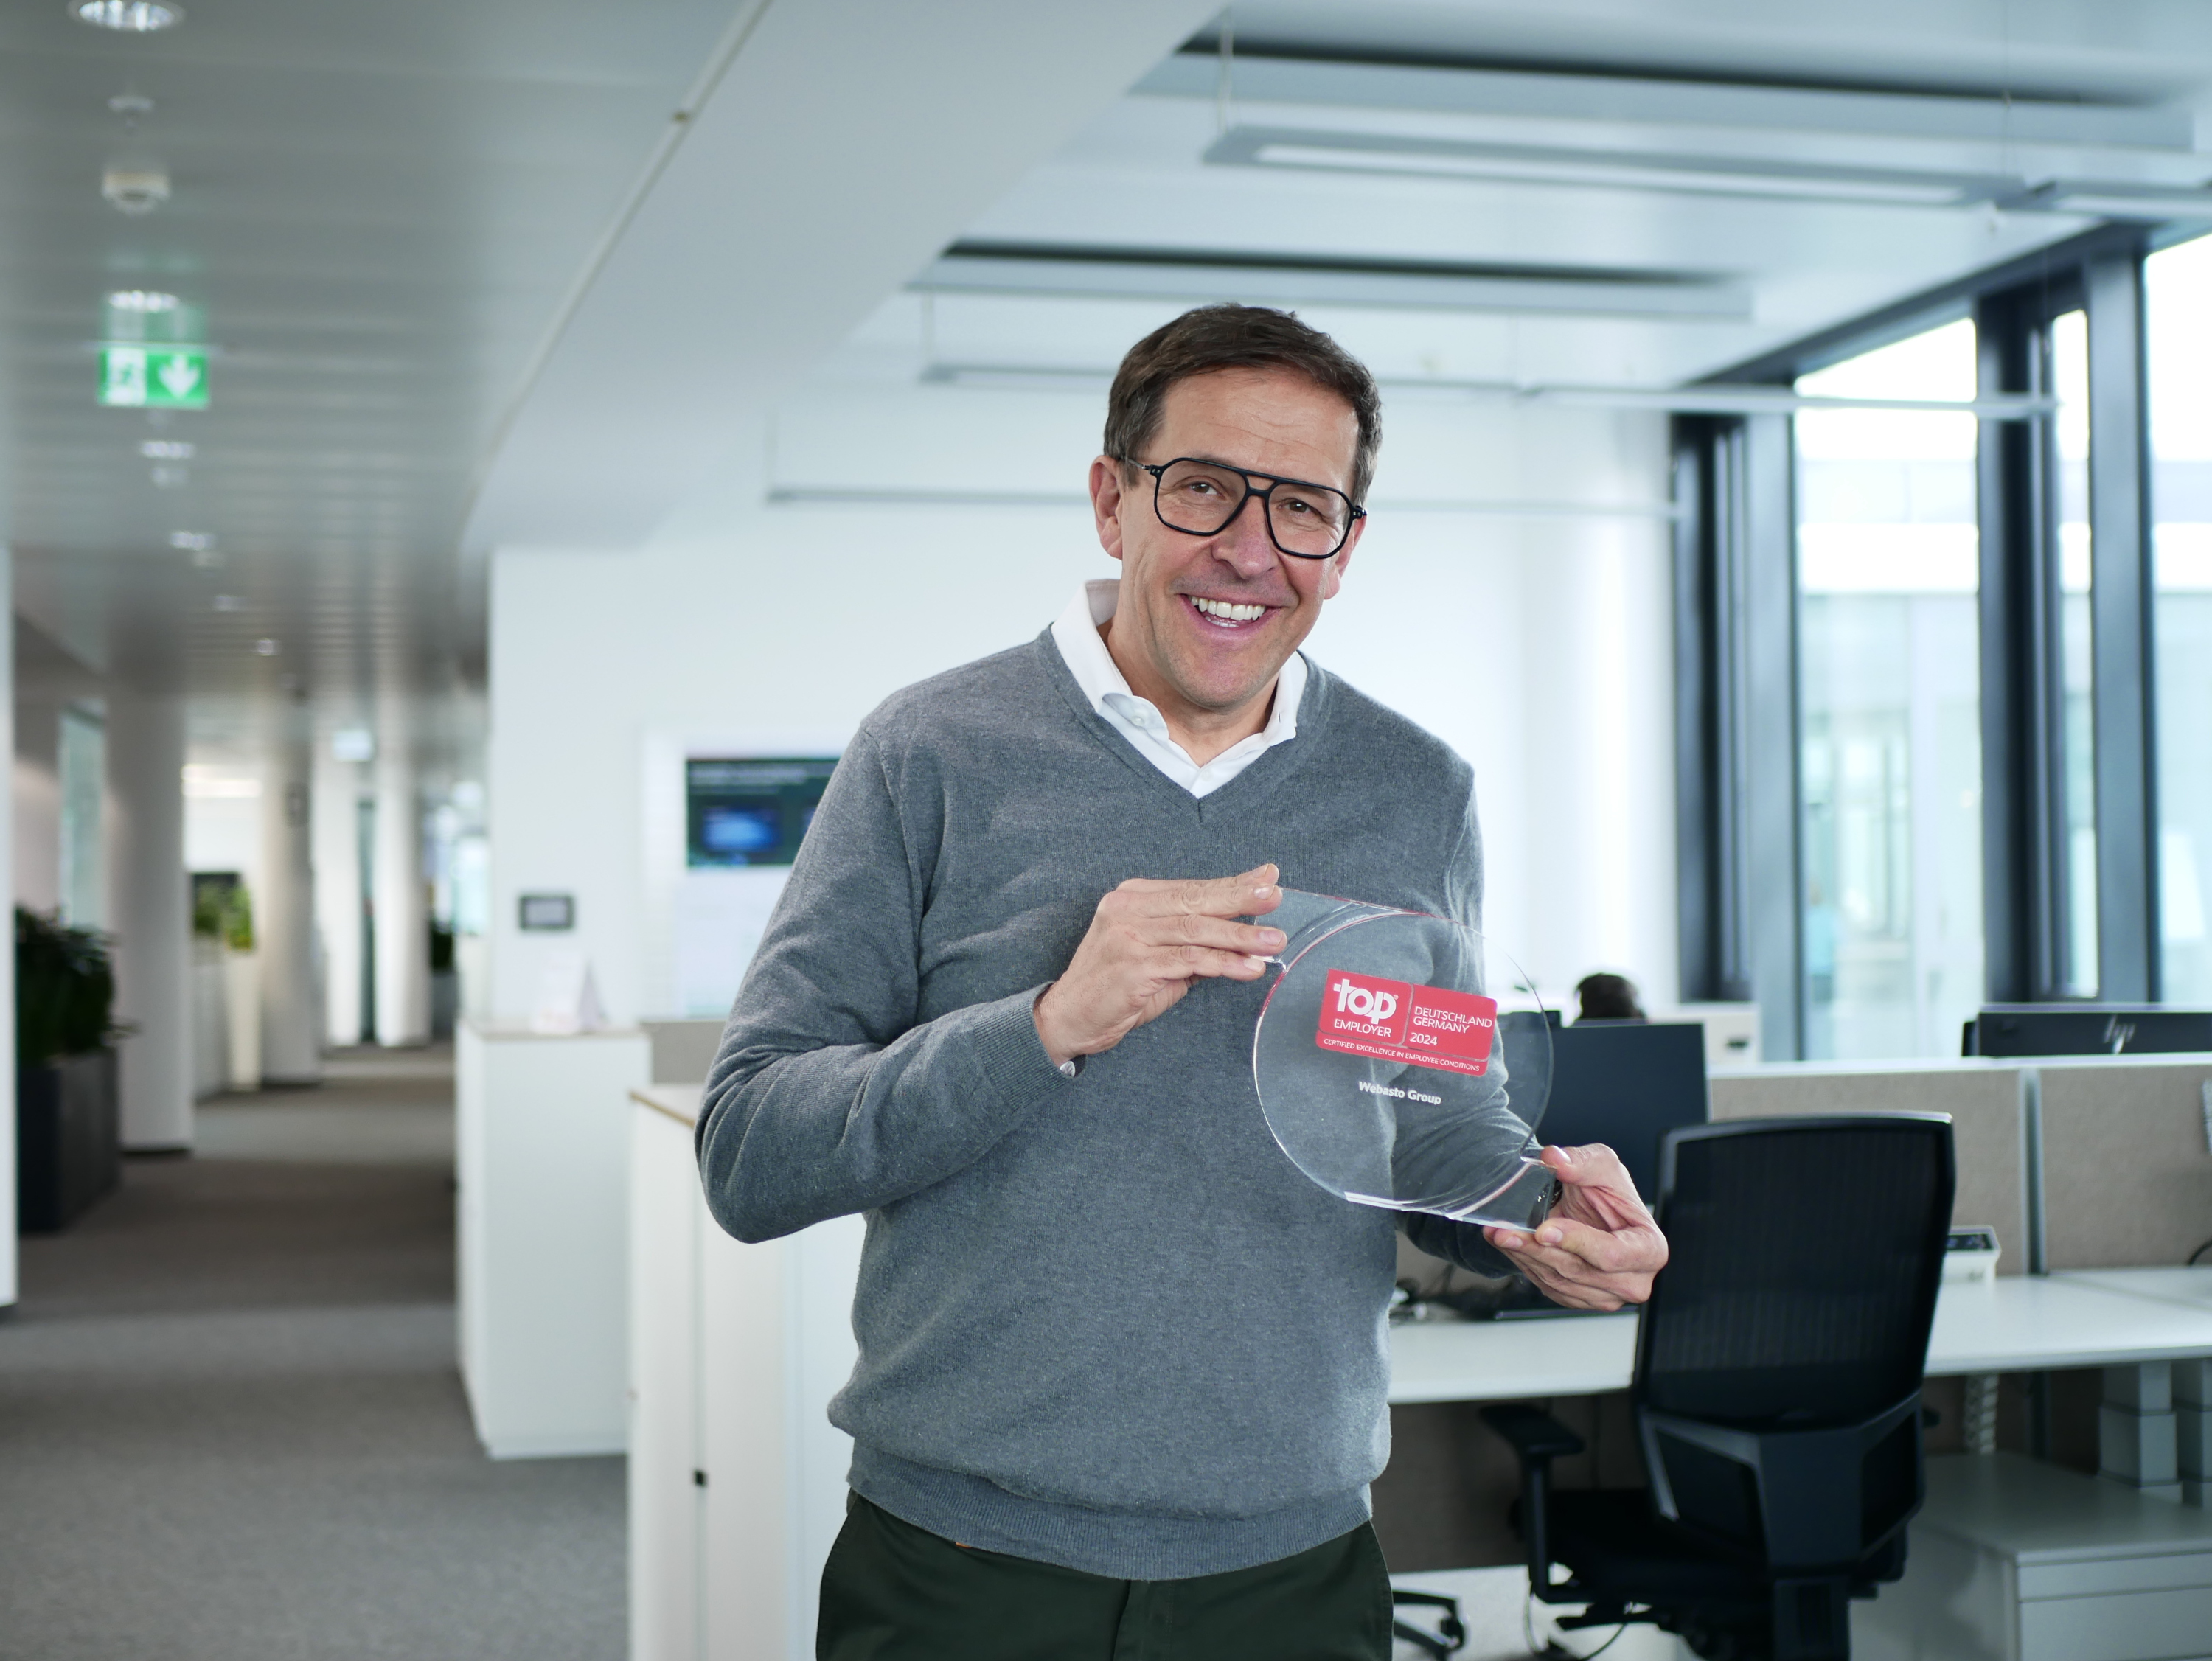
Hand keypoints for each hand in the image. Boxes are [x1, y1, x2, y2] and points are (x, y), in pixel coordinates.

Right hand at [1034, 864, 1285, 1065]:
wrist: (1068, 1018)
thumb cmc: (1114, 987)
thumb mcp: (1157, 957)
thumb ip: (1191, 944)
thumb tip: (1242, 936)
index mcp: (1132, 898)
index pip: (1191, 888)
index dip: (1232, 884)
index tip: (1266, 880)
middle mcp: (1127, 909)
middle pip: (1195, 901)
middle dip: (1240, 899)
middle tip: (1274, 897)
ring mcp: (1127, 935)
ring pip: (1196, 930)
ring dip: (1240, 937)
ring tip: (1272, 941)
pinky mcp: (1133, 964)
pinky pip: (1189, 960)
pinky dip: (1223, 963)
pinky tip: (1247, 968)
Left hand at [1484, 1144, 1667, 1310]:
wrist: (1589, 1206)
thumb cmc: (1607, 1189)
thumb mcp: (1601, 1163)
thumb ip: (1581, 1160)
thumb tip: (1555, 1159)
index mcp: (1649, 1249)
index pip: (1612, 1254)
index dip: (1577, 1242)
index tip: (1545, 1229)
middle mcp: (1633, 1280)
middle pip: (1579, 1272)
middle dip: (1538, 1250)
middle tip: (1506, 1231)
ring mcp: (1606, 1295)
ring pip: (1558, 1281)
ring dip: (1524, 1256)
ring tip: (1500, 1233)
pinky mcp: (1579, 1298)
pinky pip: (1548, 1287)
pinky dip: (1524, 1264)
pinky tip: (1510, 1244)